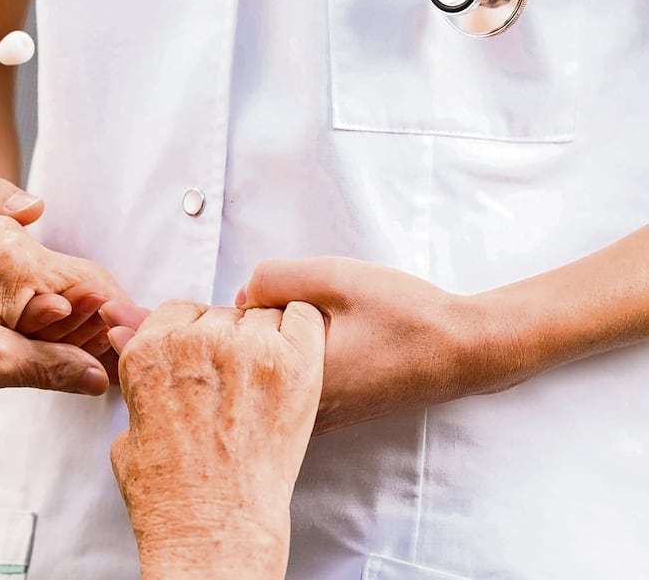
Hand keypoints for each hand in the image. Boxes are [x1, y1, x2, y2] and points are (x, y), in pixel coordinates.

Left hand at [0, 177, 129, 375]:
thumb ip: (55, 366)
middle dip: (82, 318)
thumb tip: (101, 376)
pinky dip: (26, 293)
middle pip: (69, 276)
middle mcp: (5, 233)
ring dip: (52, 307)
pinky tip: (15, 324)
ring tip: (37, 346)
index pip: (93, 284)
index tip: (130, 343)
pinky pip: (15, 264)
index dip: (116, 317)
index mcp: (18, 259)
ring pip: (42, 271)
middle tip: (85, 358)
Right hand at [107, 300, 324, 578]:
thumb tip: (149, 370)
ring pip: (262, 316)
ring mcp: (247, 348)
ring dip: (265, 340)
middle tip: (236, 383)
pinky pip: (303, 316)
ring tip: (266, 383)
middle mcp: (195, 340)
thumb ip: (141, 391)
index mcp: (151, 350)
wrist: (214, 526)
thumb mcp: (129, 433)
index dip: (193, 335)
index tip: (204, 359)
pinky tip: (295, 364)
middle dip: (227, 341)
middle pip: (220, 314)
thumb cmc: (170, 494)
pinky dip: (302, 332)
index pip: (179, 311)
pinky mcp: (294, 363)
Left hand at [238, 257, 517, 434]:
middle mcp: (300, 412)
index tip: (293, 300)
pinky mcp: (329, 419)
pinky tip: (335, 348)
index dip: (255, 310)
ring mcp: (315, 421)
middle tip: (316, 316)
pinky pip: (290, 392)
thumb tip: (239, 296)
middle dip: (262, 335)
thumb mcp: (335, 276)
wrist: (462, 351)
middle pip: (247, 366)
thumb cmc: (404, 314)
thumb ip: (275, 278)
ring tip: (331, 330)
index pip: (236, 343)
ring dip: (281, 352)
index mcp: (294, 379)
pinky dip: (296, 368)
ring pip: (268, 380)